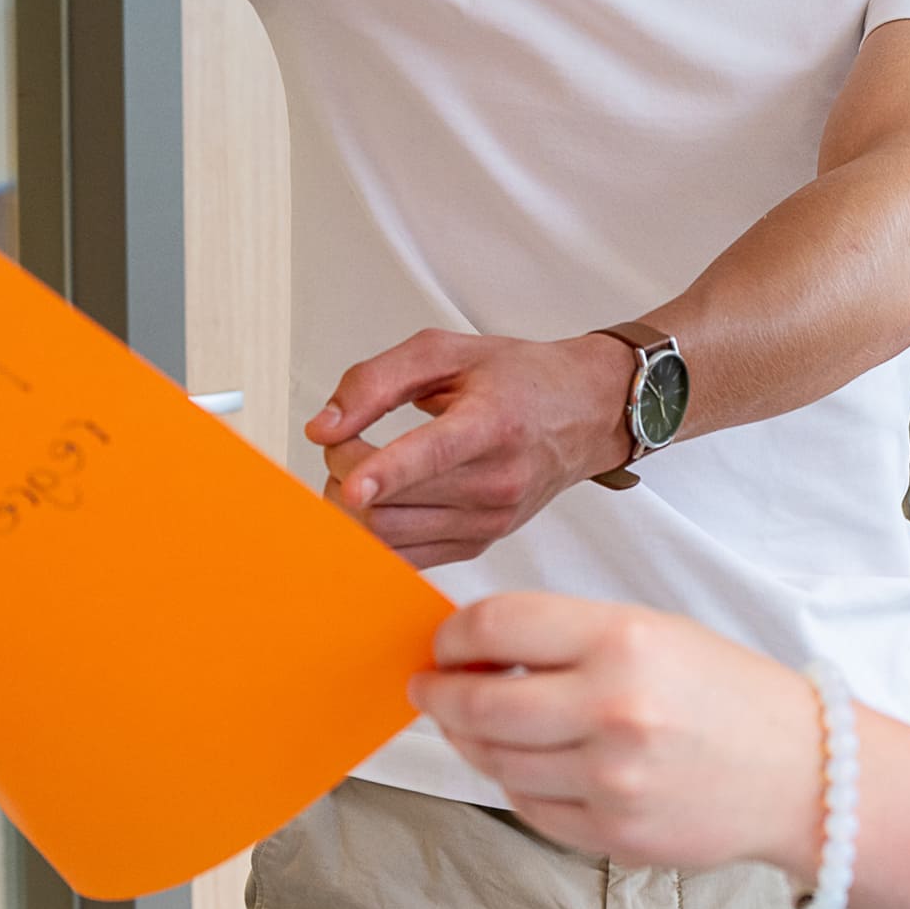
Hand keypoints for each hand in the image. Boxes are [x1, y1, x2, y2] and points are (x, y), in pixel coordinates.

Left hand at [308, 331, 634, 569]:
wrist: (585, 413)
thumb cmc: (521, 378)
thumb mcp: (447, 351)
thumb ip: (376, 380)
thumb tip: (324, 427)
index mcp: (493, 423)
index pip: (434, 454)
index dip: (386, 471)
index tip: (351, 484)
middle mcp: (497, 480)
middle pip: (391, 504)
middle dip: (341, 474)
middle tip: (342, 443)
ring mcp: (490, 521)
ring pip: (389, 537)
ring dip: (351, 506)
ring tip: (361, 470)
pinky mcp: (479, 545)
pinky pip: (404, 557)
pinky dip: (374, 531)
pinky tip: (377, 499)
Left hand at [411, 594, 825, 875]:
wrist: (799, 772)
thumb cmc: (724, 692)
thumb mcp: (652, 632)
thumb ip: (565, 638)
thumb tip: (474, 651)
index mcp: (623, 639)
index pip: (497, 626)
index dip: (452, 636)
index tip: (443, 645)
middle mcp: (613, 708)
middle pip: (480, 703)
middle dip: (440, 694)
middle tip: (430, 687)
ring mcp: (612, 779)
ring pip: (497, 760)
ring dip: (472, 740)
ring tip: (475, 723)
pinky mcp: (613, 833)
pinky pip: (530, 807)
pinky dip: (515, 782)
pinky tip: (528, 762)